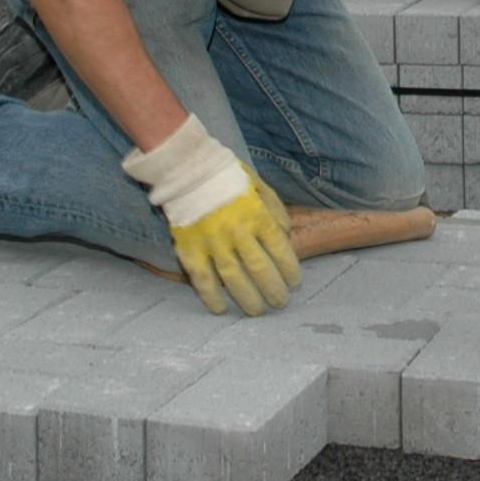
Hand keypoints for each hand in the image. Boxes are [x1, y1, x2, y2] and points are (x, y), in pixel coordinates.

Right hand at [120, 116, 298, 315]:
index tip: (295, 281)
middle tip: (280, 302)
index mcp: (256, 214)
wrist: (184, 169)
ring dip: (248, 298)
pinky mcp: (190, 249)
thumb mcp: (257, 183)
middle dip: (274, 290)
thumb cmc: (225, 175)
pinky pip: (202, 279)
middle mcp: (236, 231)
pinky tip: (221, 309)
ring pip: (234, 278)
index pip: (279, 248)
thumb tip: (285, 235)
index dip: (289, 268)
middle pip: (260, 269)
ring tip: (258, 312)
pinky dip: (212, 296)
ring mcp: (212, 242)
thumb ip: (274, 208)